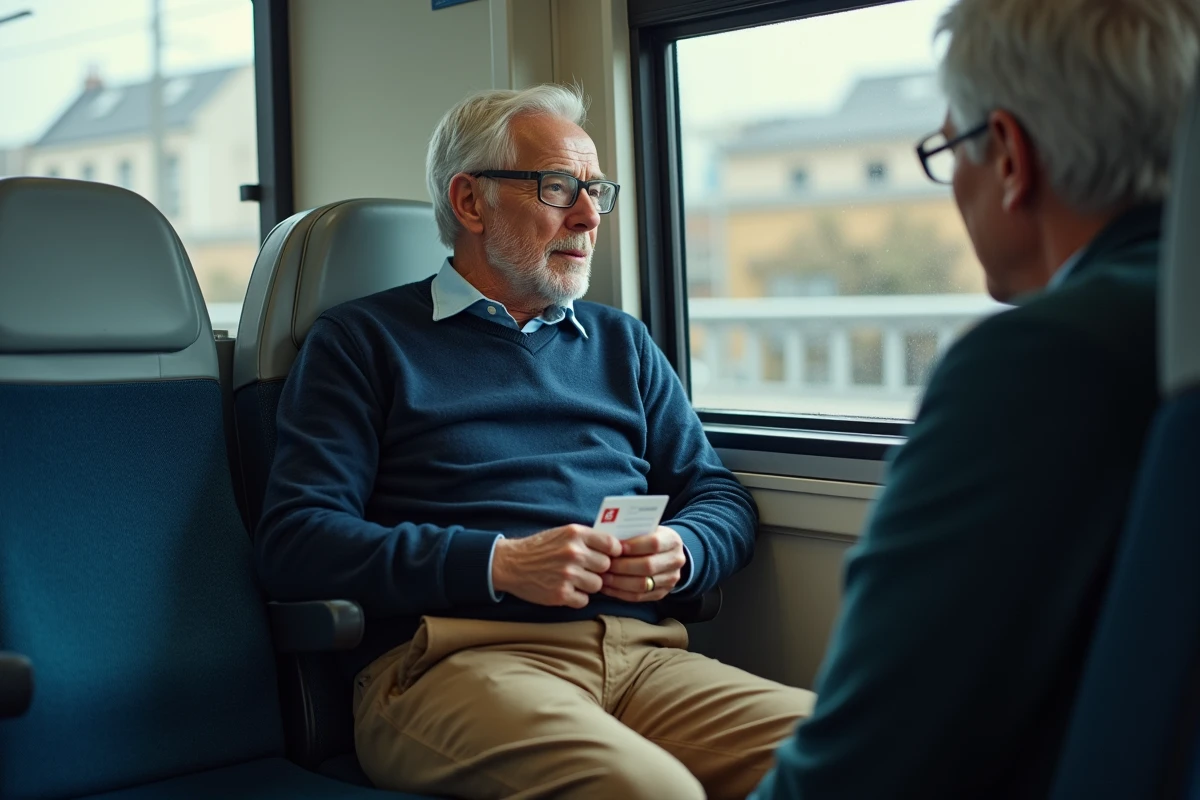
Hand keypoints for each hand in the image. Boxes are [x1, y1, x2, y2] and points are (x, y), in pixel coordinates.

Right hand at [492, 524, 621, 608]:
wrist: (511, 564)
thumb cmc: (540, 548)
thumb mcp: (563, 533)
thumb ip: (587, 538)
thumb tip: (616, 548)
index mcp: (575, 534)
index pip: (611, 544)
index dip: (613, 552)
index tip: (608, 556)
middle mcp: (573, 553)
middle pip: (606, 566)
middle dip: (598, 570)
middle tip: (585, 569)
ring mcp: (567, 574)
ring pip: (597, 585)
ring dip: (588, 585)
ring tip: (572, 579)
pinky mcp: (560, 594)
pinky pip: (584, 600)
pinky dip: (576, 598)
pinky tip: (565, 589)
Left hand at [600, 526, 685, 602]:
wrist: (665, 553)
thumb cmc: (648, 538)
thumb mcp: (646, 529)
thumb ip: (632, 533)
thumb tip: (608, 539)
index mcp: (673, 541)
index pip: (654, 543)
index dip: (633, 546)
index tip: (615, 547)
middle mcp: (676, 561)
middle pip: (648, 566)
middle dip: (622, 566)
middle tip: (603, 564)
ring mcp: (671, 580)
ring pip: (642, 585)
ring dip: (618, 582)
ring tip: (602, 577)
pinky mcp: (661, 593)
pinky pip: (639, 597)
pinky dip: (620, 593)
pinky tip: (607, 587)